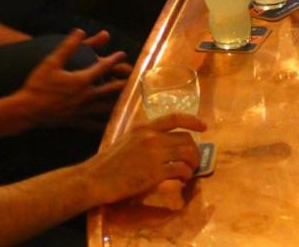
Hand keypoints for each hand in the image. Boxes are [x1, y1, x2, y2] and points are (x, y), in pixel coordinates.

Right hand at [5, 29, 128, 130]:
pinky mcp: (75, 121)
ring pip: (107, 108)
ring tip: (131, 101)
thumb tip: (80, 30)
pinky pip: (93, 124)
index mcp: (82, 80)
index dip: (114, 59)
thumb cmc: (37, 84)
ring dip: (119, 103)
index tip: (122, 54)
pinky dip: (104, 124)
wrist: (25, 110)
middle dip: (124, 83)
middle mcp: (86, 96)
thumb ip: (68, 46)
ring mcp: (81, 111)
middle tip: (136, 79)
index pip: (104, 67)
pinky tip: (111, 126)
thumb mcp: (52, 61)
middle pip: (112, 89)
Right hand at [83, 112, 205, 205]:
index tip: (204, 126)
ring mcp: (154, 155)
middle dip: (195, 150)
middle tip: (193, 161)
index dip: (193, 120)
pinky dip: (185, 175)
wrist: (95, 179)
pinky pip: (180, 170)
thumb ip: (146, 137)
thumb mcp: (128, 139)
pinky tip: (181, 180)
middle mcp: (151, 137)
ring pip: (187, 154)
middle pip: (186, 139)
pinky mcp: (154, 173)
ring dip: (193, 164)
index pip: (174, 117)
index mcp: (144, 127)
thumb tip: (166, 143)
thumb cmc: (109, 162)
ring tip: (189, 172)